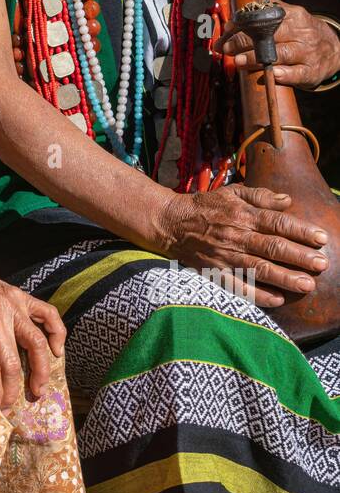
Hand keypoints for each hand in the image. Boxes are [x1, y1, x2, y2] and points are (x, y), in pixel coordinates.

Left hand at [0, 251, 65, 418]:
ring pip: (36, 342)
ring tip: (38, 390)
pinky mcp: (19, 296)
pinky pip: (47, 314)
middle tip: (7, 405)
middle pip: (12, 362)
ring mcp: (11, 303)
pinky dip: (57, 333)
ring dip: (40, 370)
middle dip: (11, 391)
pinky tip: (56, 352)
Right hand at [157, 184, 328, 309]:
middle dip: (299, 257)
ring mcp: (225, 257)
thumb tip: (287, 201)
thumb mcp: (231, 193)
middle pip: (272, 247)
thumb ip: (260, 196)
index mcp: (242, 215)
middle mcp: (235, 236)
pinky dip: (257, 294)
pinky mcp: (214, 273)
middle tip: (322, 263)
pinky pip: (238, 287)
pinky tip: (277, 299)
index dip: (300, 231)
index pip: (277, 223)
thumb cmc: (204, 206)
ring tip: (307, 284)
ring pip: (259, 269)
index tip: (321, 238)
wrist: (170, 223)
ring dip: (284, 277)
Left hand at [216, 2, 339, 88]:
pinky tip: (272, 74)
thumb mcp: (288, 20)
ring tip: (239, 62)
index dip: (243, 22)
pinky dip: (285, 74)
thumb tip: (230, 25)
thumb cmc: (300, 35)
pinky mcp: (312, 70)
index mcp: (293, 15)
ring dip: (257, 58)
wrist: (334, 50)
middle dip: (244, 40)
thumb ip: (263, 19)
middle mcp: (302, 32)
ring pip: (281, 53)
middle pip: (270, 34)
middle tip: (226, 48)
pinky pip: (298, 73)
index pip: (265, 16)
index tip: (227, 29)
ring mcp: (308, 52)